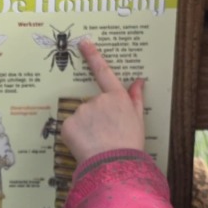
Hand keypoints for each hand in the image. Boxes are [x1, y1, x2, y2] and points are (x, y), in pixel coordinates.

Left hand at [60, 39, 146, 162]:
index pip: (103, 72)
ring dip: (86, 128)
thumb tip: (139, 81)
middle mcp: (98, 100)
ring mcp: (81, 111)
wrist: (114, 165)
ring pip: (81, 117)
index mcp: (116, 97)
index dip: (93, 55)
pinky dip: (76, 136)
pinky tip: (86, 146)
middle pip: (92, 105)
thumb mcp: (138, 119)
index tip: (84, 42)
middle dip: (96, 118)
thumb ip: (136, 98)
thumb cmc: (129, 144)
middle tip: (105, 135)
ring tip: (97, 143)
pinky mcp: (68, 124)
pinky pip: (71, 128)